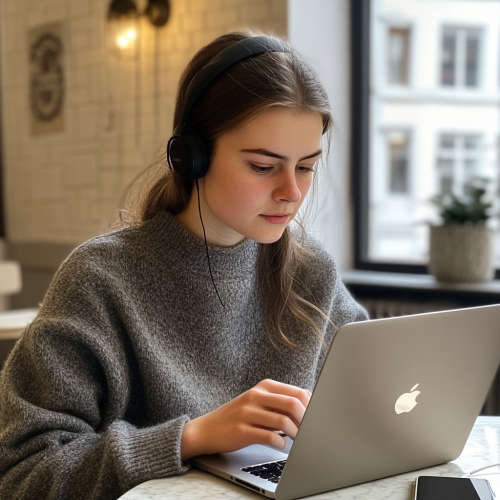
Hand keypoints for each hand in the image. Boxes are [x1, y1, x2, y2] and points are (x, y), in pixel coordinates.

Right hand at [180, 379, 310, 460]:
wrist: (206, 429)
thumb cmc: (238, 417)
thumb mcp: (258, 402)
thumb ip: (280, 402)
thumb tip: (310, 405)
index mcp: (264, 386)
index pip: (297, 392)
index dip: (311, 407)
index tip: (318, 419)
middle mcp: (256, 396)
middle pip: (293, 404)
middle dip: (306, 420)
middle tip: (310, 432)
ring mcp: (247, 412)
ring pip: (282, 421)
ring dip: (296, 434)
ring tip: (298, 441)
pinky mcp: (241, 430)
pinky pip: (268, 437)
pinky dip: (280, 444)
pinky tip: (281, 446)